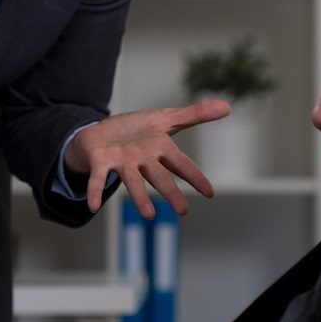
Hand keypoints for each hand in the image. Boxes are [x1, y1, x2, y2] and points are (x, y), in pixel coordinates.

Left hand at [64, 99, 229, 218]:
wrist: (100, 132)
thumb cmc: (135, 131)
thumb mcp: (166, 118)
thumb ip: (195, 115)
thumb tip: (227, 106)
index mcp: (159, 149)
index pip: (181, 163)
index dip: (195, 176)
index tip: (210, 193)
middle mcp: (142, 160)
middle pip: (158, 176)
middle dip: (170, 192)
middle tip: (183, 211)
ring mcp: (121, 162)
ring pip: (132, 180)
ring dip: (140, 197)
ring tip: (149, 215)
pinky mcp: (100, 162)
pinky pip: (98, 177)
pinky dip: (96, 190)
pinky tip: (93, 205)